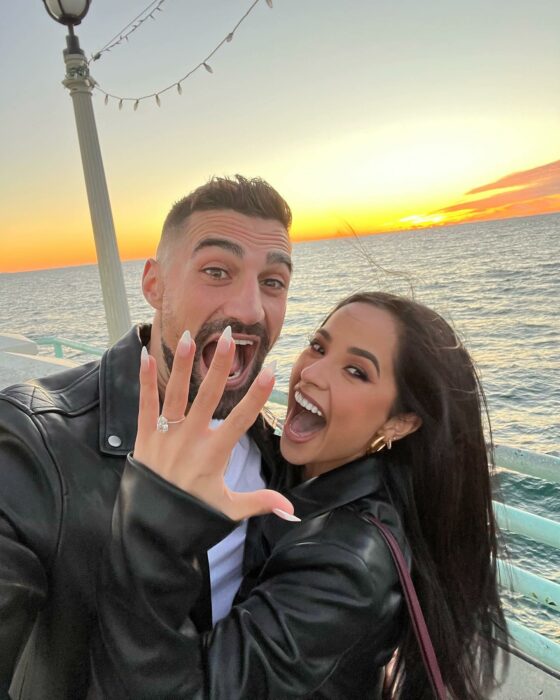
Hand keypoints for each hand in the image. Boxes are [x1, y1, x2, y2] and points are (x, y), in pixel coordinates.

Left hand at [134, 327, 296, 521]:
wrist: (151, 528)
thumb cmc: (192, 516)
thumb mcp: (229, 510)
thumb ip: (260, 502)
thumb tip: (293, 510)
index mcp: (214, 454)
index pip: (241, 420)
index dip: (257, 396)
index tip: (271, 371)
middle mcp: (190, 440)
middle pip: (208, 397)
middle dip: (220, 366)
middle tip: (229, 338)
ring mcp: (166, 436)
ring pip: (176, 394)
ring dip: (183, 364)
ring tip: (189, 336)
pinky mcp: (145, 436)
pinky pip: (145, 404)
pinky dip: (145, 381)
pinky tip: (146, 355)